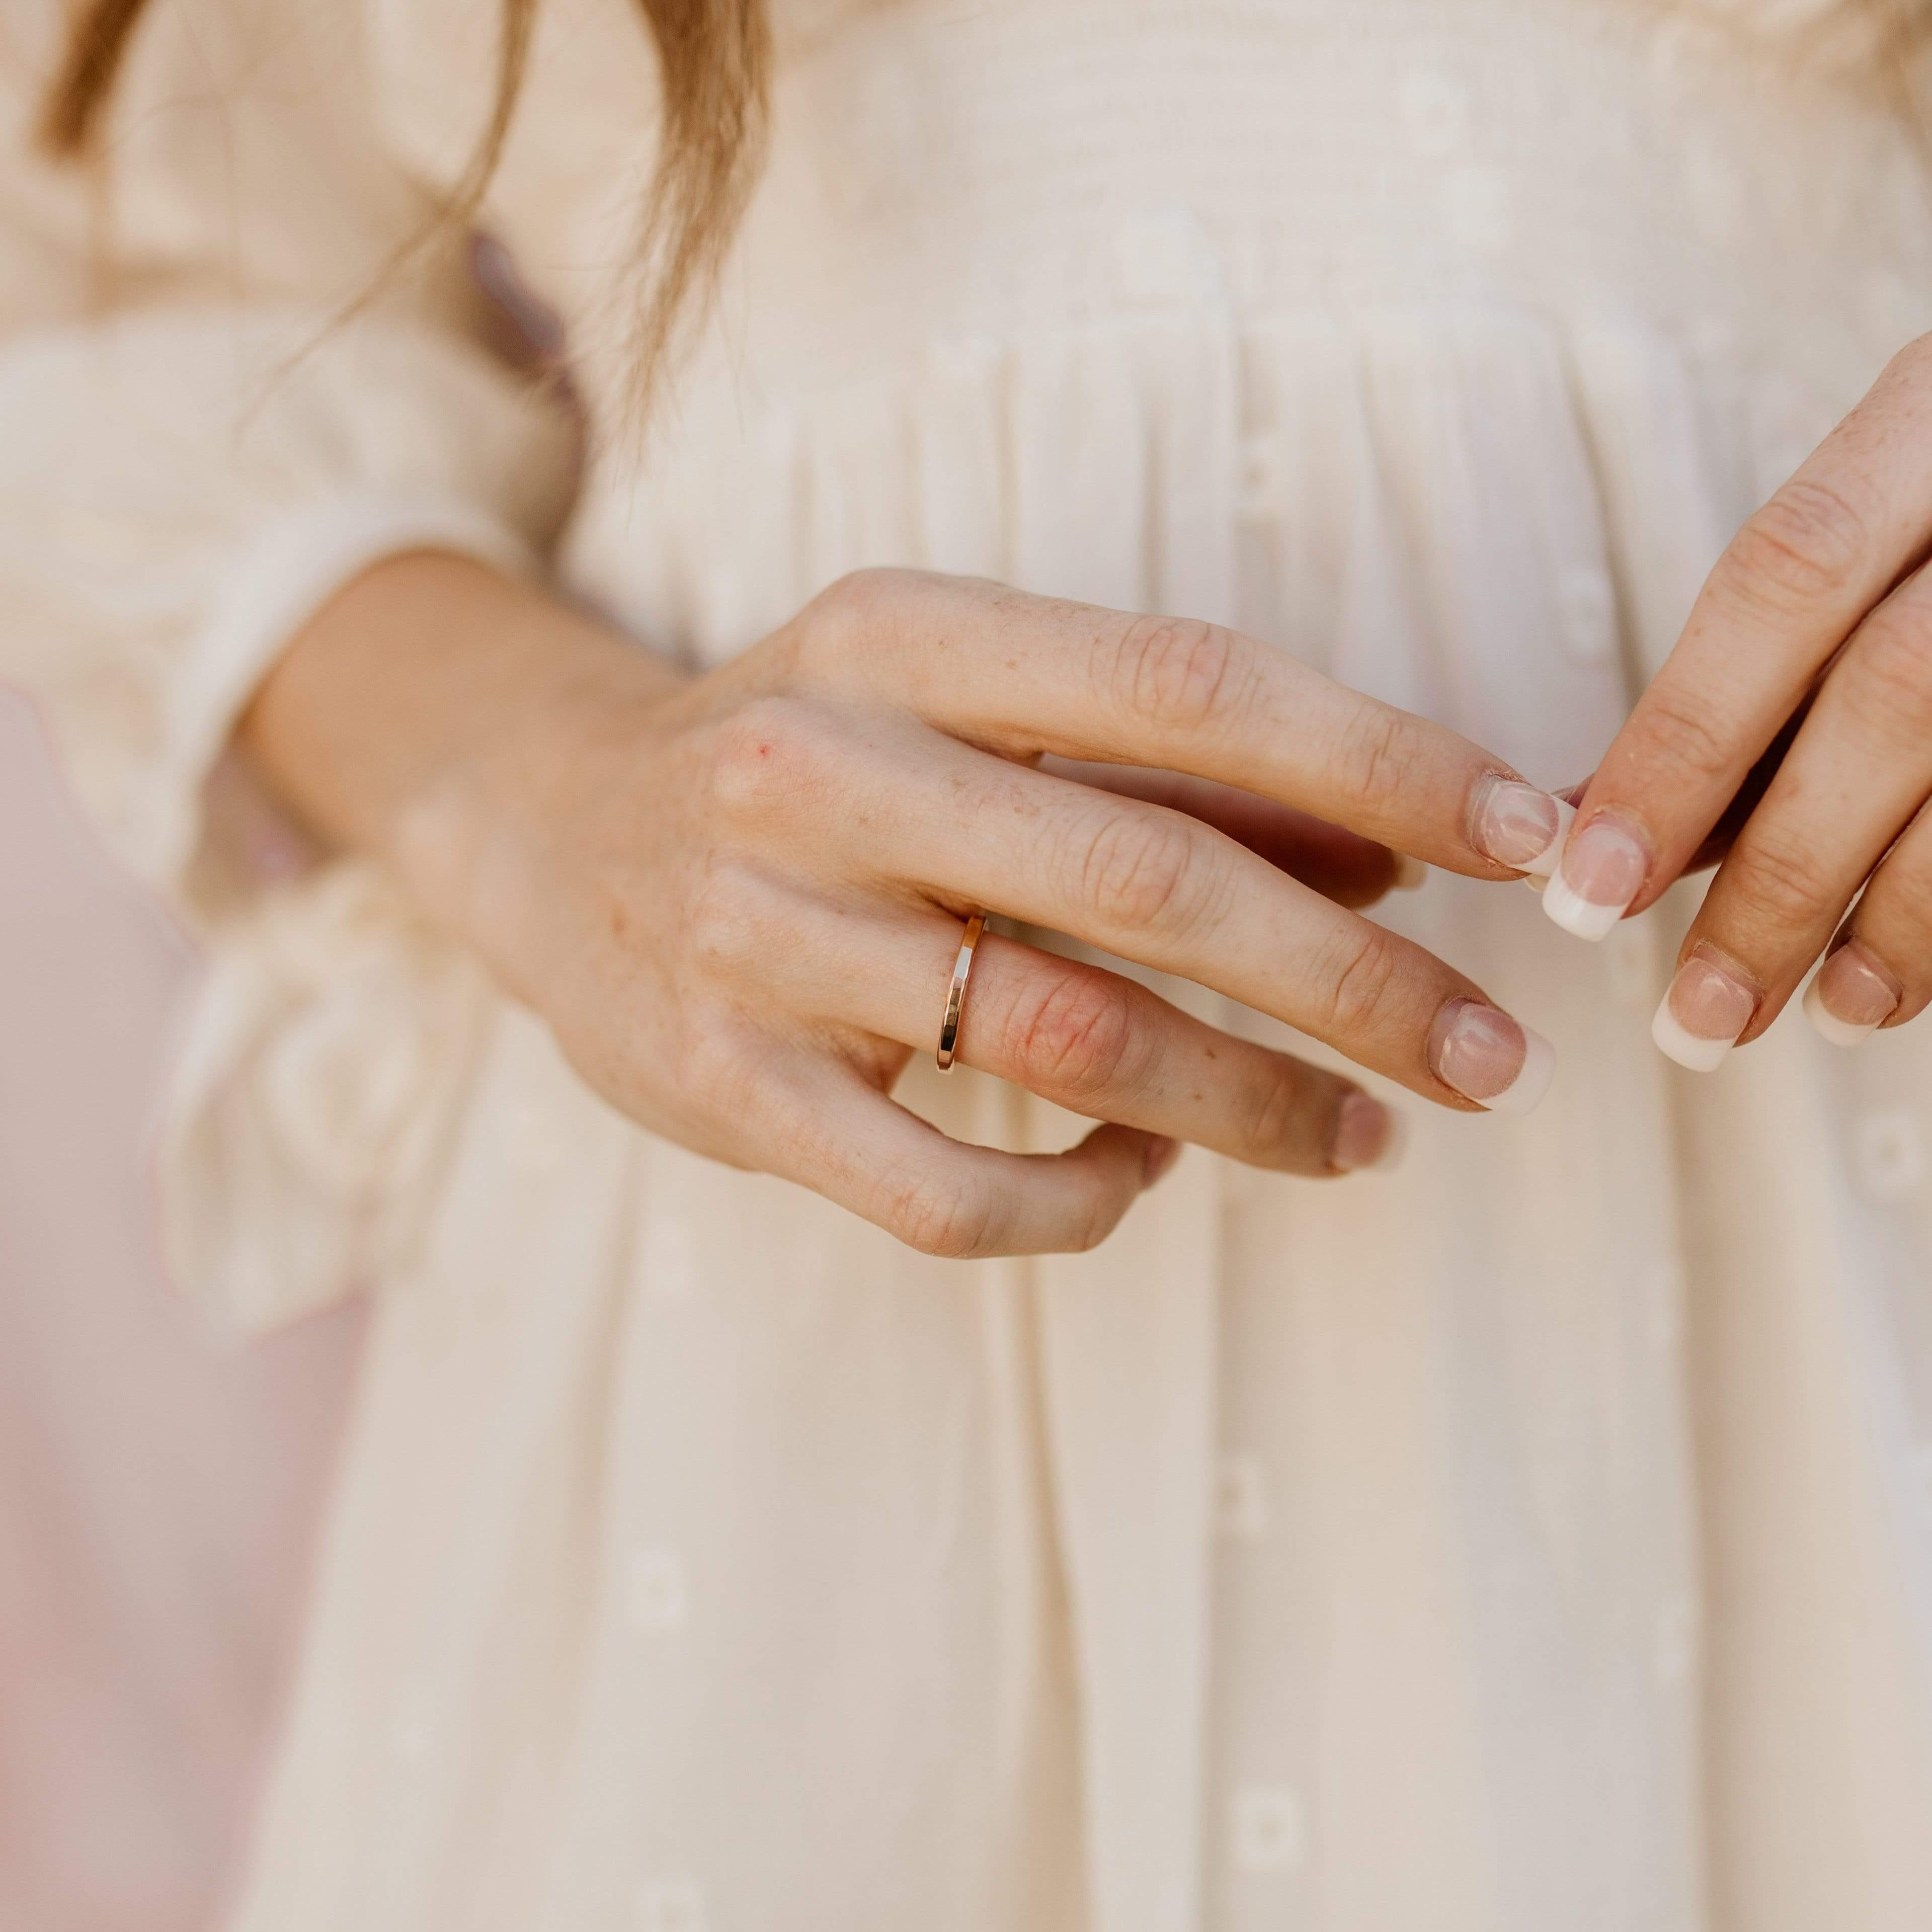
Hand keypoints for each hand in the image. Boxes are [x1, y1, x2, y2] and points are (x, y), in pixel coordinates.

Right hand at [249, 558, 1565, 1257]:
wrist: (545, 825)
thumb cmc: (804, 756)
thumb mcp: (956, 697)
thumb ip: (1154, 766)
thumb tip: (1391, 848)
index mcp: (900, 635)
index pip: (1189, 682)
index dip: (1382, 760)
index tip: (1525, 838)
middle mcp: (823, 770)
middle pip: (1151, 879)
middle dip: (1358, 981)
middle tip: (1491, 1057)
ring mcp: (761, 941)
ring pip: (1067, 1043)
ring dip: (1252, 1102)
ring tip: (1367, 1135)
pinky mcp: (721, 1090)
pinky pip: (943, 1192)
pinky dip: (1080, 1200)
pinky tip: (1147, 1174)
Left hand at [1541, 335, 1931, 1065]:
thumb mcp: (1868, 551)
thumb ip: (1752, 678)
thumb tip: (1600, 825)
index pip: (1778, 584)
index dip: (1678, 744)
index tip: (1588, 884)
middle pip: (1890, 695)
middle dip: (1780, 874)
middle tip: (1693, 1015)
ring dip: (1896, 922)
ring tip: (1818, 1017)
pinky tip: (1902, 983)